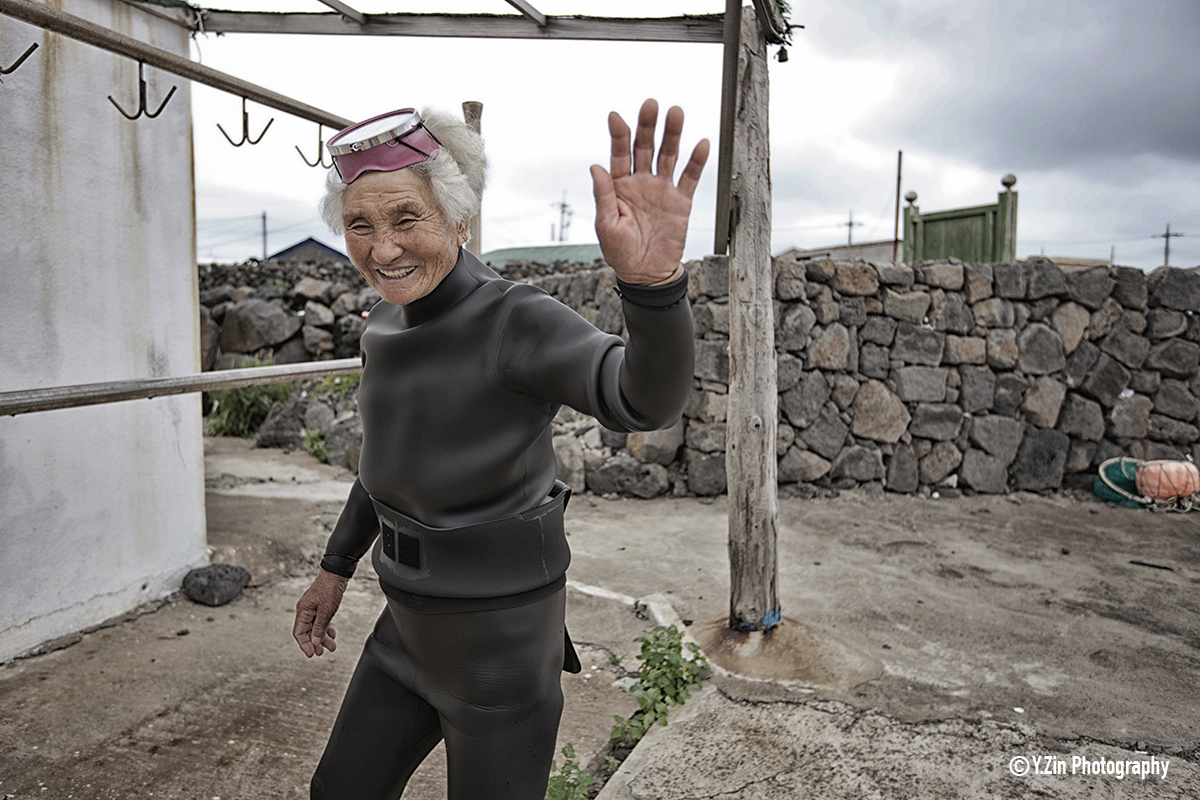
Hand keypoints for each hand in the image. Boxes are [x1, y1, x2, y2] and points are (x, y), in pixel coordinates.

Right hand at [293, 569, 346, 657]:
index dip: (304, 644)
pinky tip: (332, 635)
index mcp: (303, 611)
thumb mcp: (326, 611)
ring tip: (331, 646)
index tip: (312, 654)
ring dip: (322, 638)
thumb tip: (314, 642)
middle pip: (307, 632)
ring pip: (315, 628)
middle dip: (314, 643)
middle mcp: (306, 611)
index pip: (299, 632)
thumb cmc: (330, 589)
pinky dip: (326, 628)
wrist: (337, 574)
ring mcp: (313, 609)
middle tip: (321, 652)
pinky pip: (321, 621)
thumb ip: (319, 627)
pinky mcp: (321, 607)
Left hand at [591, 99, 709, 285]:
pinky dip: (696, 161)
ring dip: (672, 134)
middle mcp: (641, 182)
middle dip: (647, 126)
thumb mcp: (606, 226)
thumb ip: (604, 196)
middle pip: (645, 147)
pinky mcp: (680, 201)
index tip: (616, 117)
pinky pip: (690, 178)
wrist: (647, 275)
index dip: (618, 135)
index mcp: (619, 186)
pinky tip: (701, 143)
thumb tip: (596, 167)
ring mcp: (662, 189)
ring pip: (668, 156)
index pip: (619, 154)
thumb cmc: (621, 253)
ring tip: (676, 113)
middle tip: (651, 105)